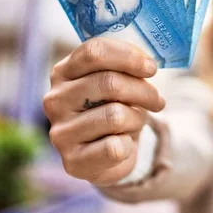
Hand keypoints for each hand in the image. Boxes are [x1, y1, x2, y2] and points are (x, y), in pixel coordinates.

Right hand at [43, 38, 164, 186]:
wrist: (108, 154)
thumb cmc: (114, 107)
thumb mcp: (116, 81)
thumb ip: (123, 67)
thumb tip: (147, 64)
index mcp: (63, 72)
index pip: (94, 51)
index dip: (129, 56)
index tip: (152, 68)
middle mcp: (55, 100)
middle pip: (110, 82)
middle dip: (143, 91)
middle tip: (157, 100)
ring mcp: (60, 132)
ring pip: (116, 115)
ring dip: (137, 118)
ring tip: (134, 121)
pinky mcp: (72, 161)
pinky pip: (115, 147)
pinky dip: (129, 145)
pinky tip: (123, 143)